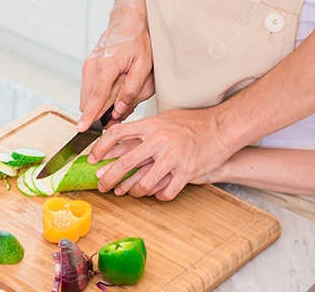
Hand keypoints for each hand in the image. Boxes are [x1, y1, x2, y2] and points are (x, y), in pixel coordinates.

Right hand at [78, 0, 154, 131]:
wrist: (127, 19)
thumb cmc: (137, 39)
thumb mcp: (143, 65)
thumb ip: (132, 89)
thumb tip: (119, 109)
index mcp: (107, 65)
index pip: (96, 97)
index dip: (90, 115)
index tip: (82, 128)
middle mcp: (93, 65)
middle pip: (90, 100)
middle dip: (102, 112)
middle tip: (122, 111)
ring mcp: (88, 65)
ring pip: (89, 95)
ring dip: (102, 104)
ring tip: (122, 97)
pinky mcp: (88, 66)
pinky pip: (90, 87)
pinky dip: (100, 95)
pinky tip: (115, 90)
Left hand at [87, 107, 233, 199]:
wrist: (221, 127)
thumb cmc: (192, 123)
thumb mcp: (163, 120)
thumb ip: (142, 130)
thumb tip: (117, 140)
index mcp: (151, 125)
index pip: (117, 134)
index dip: (101, 147)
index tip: (93, 158)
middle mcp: (159, 140)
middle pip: (125, 162)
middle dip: (109, 177)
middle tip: (101, 185)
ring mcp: (173, 157)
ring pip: (144, 182)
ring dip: (134, 191)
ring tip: (130, 193)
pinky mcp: (186, 171)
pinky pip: (166, 191)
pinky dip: (159, 196)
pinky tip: (157, 195)